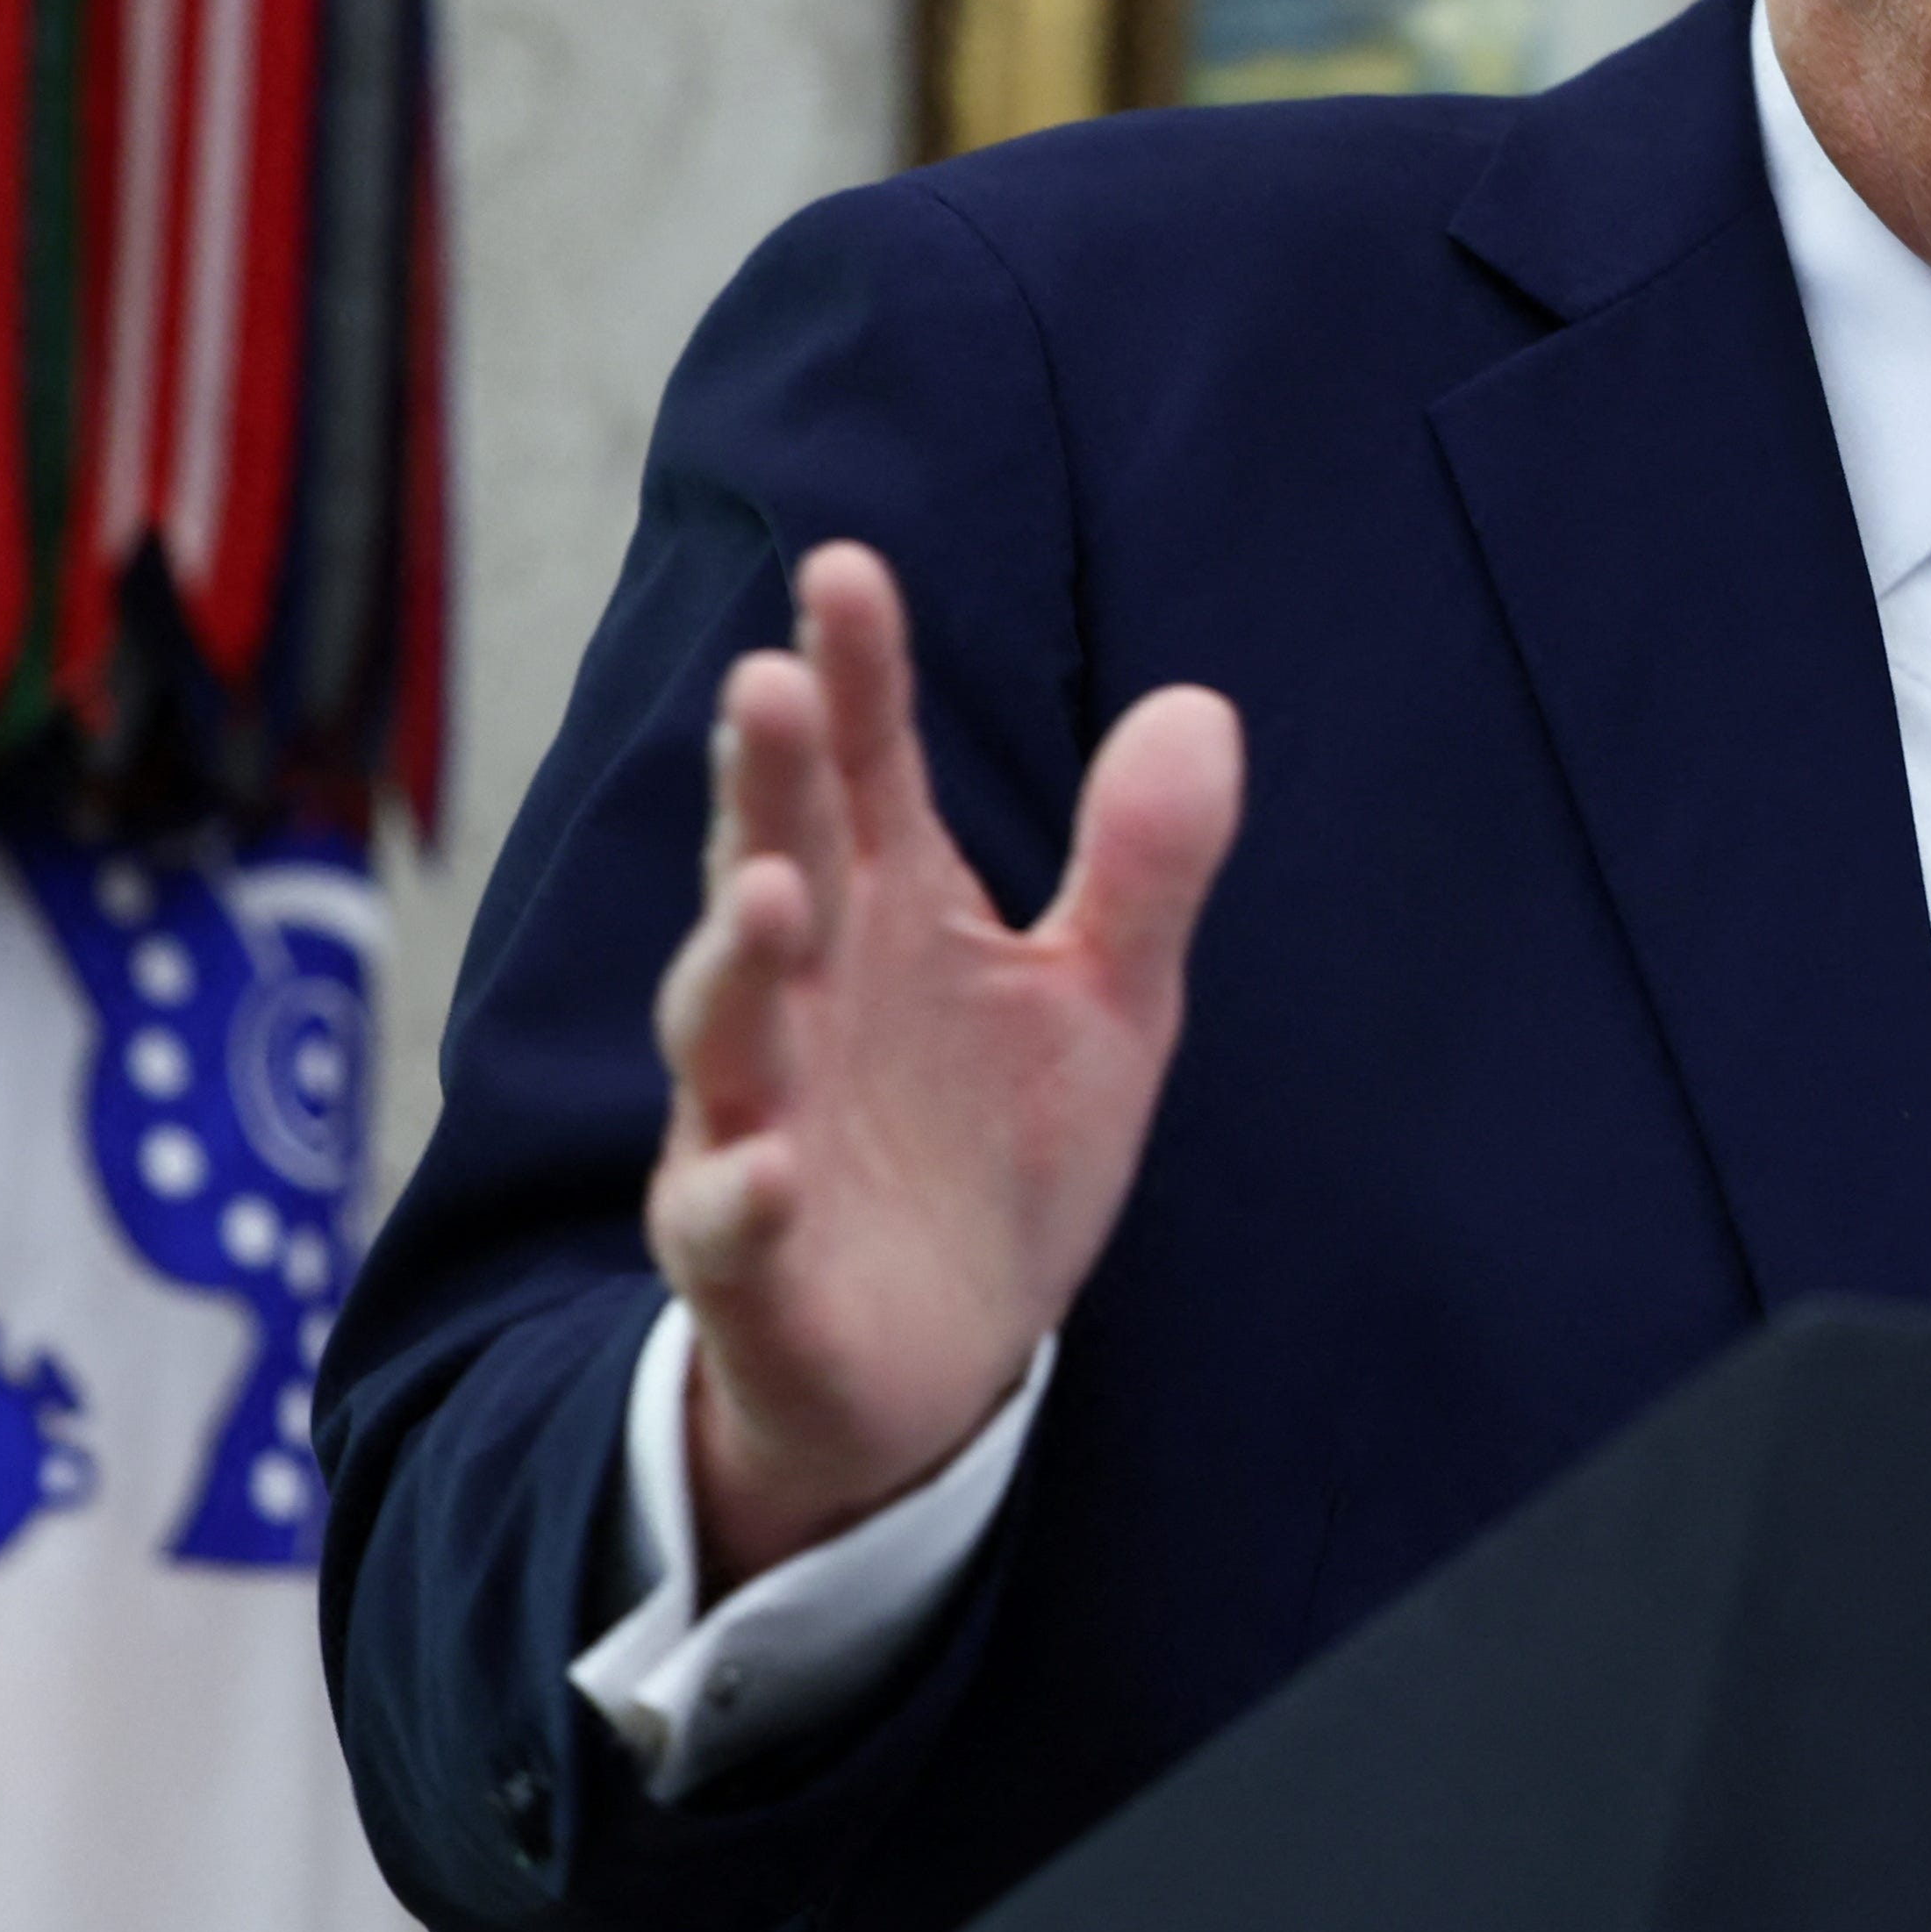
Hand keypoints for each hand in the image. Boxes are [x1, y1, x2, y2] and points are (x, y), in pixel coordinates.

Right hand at [646, 542, 1242, 1596]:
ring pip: (727, 1032)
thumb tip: (1203, 706)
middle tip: (767, 682)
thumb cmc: (994, 1151)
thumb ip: (1141, 865)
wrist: (939, 1362)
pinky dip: (738, 1194)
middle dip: (765, 784)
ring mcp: (758, 1124)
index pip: (865, 773)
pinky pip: (727, 1223)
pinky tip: (763, 1167)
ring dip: (737, 963)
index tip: (846, 569)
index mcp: (890, 916)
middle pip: (776, 867)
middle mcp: (805, 999)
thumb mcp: (1104, 1001)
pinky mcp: (748, 1261)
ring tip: (769, 894)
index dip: (855, 676)